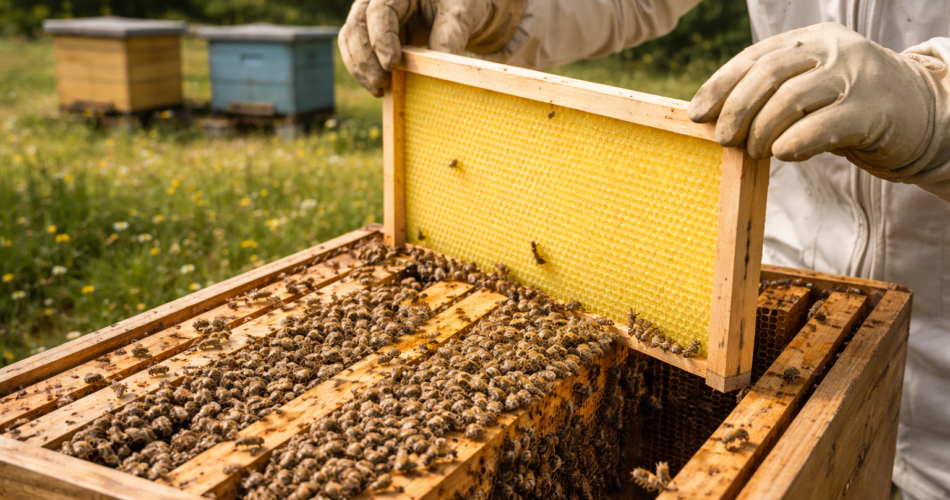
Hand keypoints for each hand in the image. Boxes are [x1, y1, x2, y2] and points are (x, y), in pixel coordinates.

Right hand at [339, 0, 524, 96]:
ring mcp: (371, 16)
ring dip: (360, 67)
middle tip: (381, 83)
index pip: (379, 10)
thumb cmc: (461, 6)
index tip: (392, 64)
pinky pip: (356, 51)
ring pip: (350, 39)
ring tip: (380, 90)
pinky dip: (363, 71)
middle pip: (357, 24)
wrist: (459, 12)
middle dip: (366, 57)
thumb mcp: (460, 16)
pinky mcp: (372, 34)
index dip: (381, 38)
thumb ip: (449, 38)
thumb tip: (438, 72)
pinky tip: (380, 88)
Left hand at [688, 22, 939, 179]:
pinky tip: (781, 153)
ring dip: (761, 130)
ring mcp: (854, 77)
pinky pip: (820, 126)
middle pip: (768, 74)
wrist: (925, 113)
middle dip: (735, 109)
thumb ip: (775, 93)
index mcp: (813, 40)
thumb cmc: (854, 105)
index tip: (696, 113)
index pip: (755, 57)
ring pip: (789, 99)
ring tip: (753, 151)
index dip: (720, 85)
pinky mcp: (870, 111)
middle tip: (722, 138)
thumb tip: (718, 119)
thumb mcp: (814, 87)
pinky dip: (793, 143)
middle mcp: (833, 50)